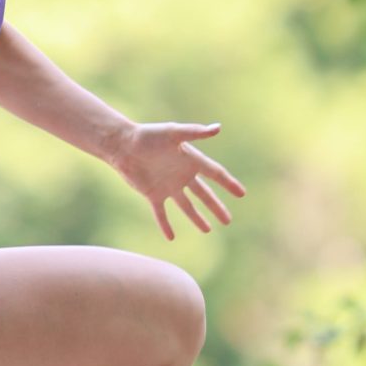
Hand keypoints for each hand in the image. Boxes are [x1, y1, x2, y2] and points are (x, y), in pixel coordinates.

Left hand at [110, 121, 245, 240]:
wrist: (123, 144)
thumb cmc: (148, 135)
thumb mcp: (173, 133)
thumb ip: (195, 132)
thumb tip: (218, 128)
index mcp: (190, 160)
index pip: (215, 174)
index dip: (229, 183)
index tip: (241, 194)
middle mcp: (182, 175)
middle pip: (204, 194)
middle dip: (216, 207)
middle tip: (228, 220)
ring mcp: (168, 186)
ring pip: (187, 206)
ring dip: (197, 218)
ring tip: (208, 230)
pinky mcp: (153, 194)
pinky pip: (161, 213)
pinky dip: (165, 225)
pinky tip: (171, 237)